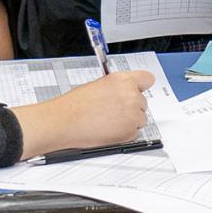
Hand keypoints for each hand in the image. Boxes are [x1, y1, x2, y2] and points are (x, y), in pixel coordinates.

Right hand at [13, 70, 153, 159]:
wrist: (63, 122)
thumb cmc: (74, 105)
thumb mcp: (99, 85)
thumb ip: (117, 87)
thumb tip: (125, 92)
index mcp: (122, 80)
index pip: (147, 79)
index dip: (141, 86)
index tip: (139, 90)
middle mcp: (131, 95)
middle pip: (143, 102)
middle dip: (131, 107)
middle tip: (112, 112)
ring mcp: (132, 114)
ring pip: (140, 119)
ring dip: (129, 121)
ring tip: (108, 121)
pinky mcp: (130, 132)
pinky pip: (134, 133)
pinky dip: (124, 133)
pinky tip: (108, 130)